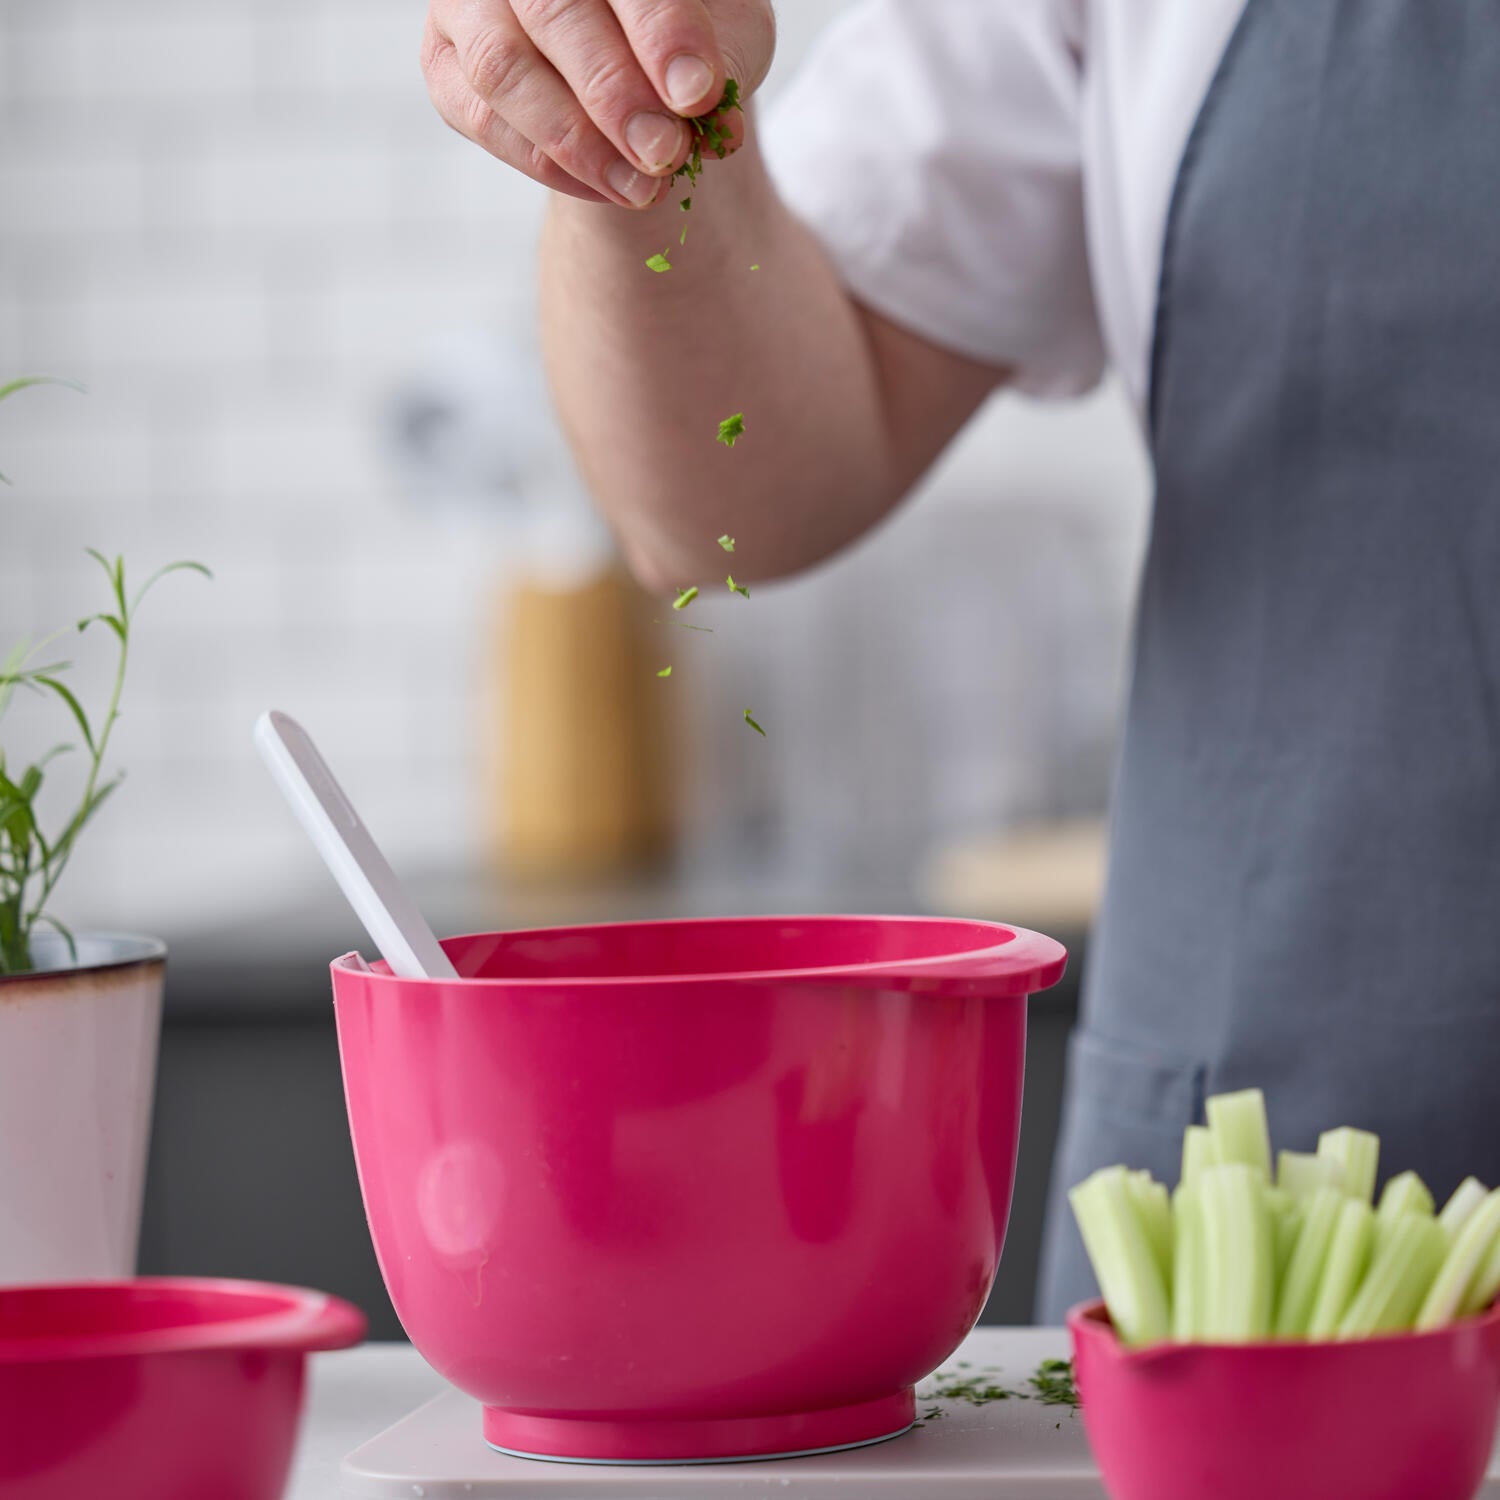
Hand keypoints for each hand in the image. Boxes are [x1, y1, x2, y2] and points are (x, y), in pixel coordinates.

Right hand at [422, 0, 774, 208]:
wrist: (631, 66)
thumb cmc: (677, 36)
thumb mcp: (723, 39)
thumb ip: (719, 66)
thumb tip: (708, 116)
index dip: (660, 32)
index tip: (696, 95)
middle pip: (553, 13)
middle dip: (613, 94)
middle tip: (664, 153)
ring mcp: (469, 4)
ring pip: (502, 69)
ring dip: (577, 142)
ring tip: (642, 187)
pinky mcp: (446, 65)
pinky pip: (484, 120)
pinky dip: (549, 165)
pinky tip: (607, 187)